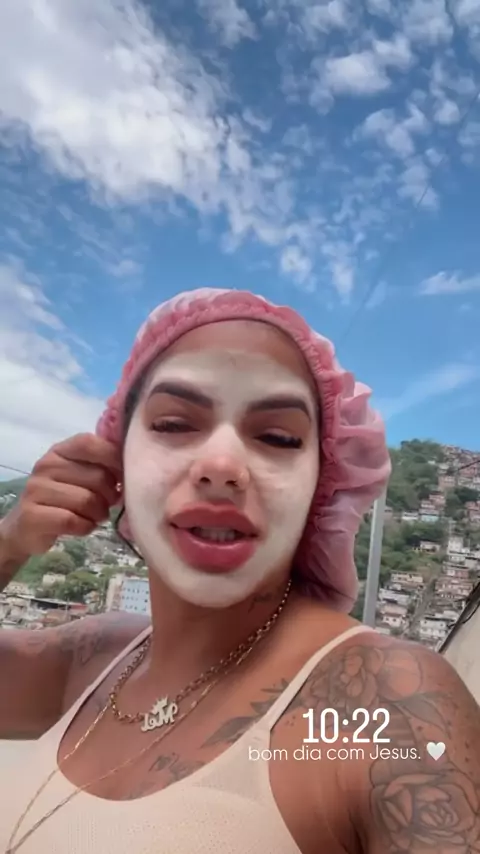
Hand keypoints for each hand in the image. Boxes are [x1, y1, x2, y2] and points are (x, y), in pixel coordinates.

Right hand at [0, 433, 122, 560]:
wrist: (27, 526)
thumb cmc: (63, 498)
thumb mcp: (80, 476)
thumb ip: (101, 466)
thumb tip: (133, 469)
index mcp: (60, 451)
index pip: (90, 443)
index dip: (113, 459)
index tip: (121, 477)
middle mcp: (46, 465)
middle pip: (96, 477)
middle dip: (109, 496)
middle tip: (106, 504)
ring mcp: (36, 490)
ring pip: (87, 501)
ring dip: (98, 514)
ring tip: (94, 516)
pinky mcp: (32, 515)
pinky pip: (72, 521)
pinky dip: (85, 527)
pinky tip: (83, 526)